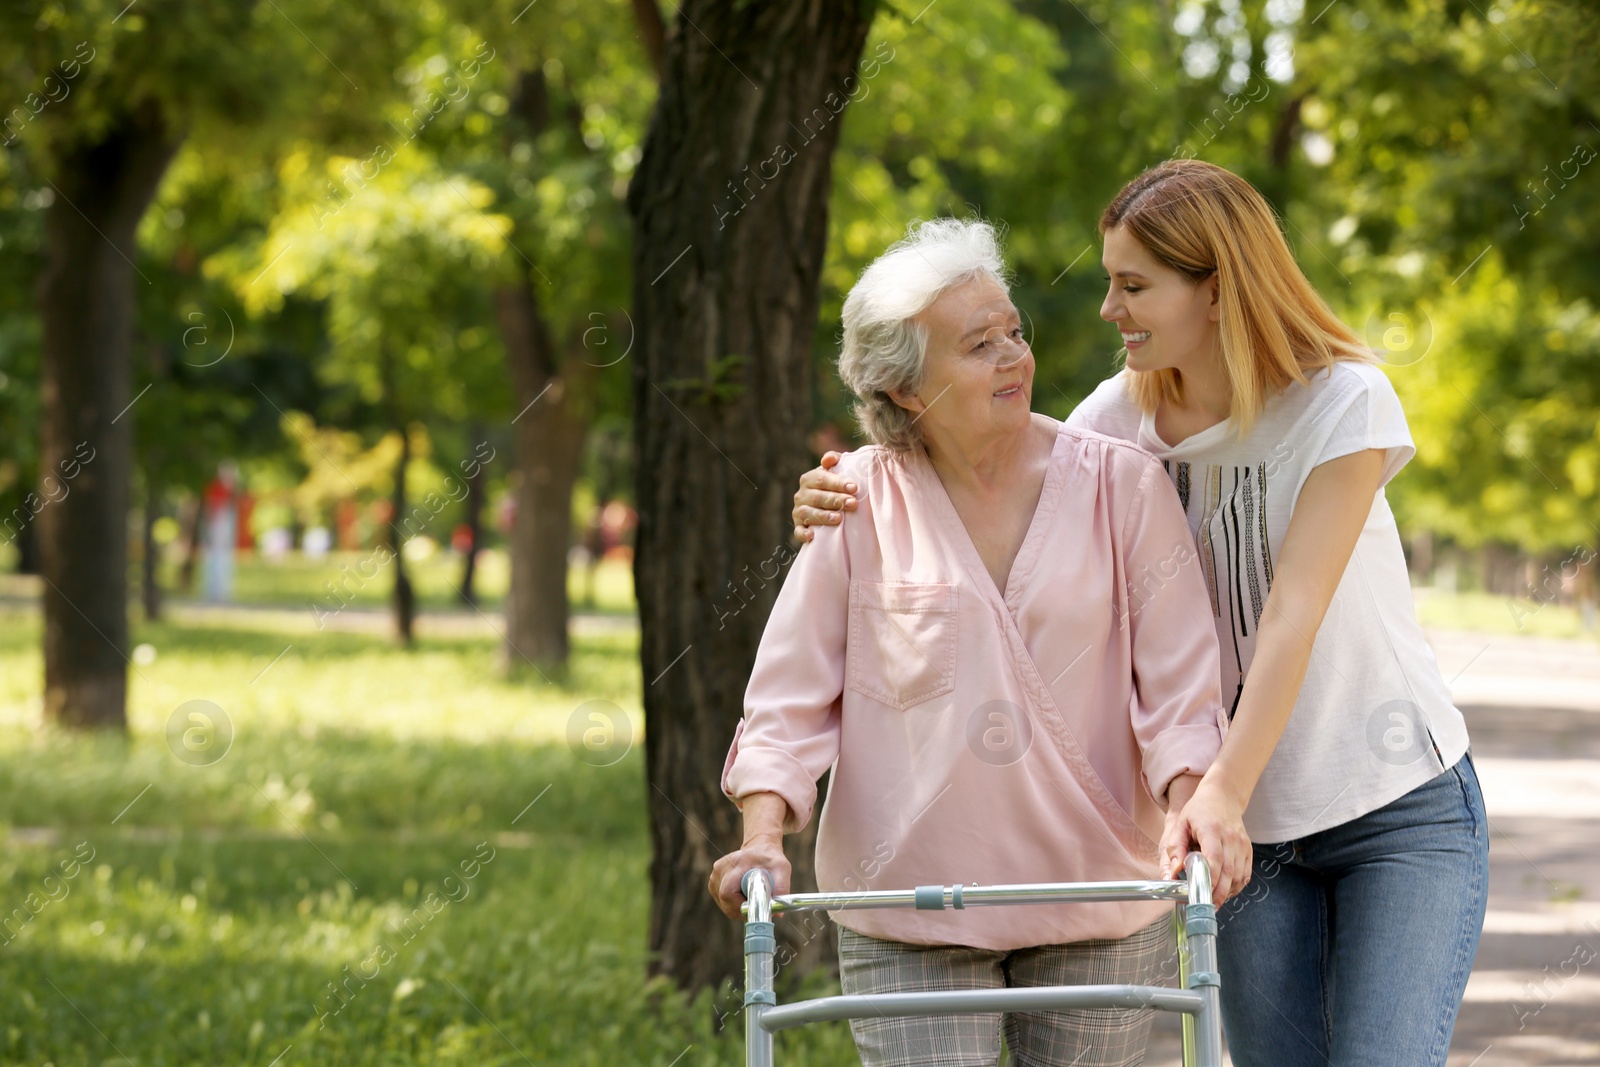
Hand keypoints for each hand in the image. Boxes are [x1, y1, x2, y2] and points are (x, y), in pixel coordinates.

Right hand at [708, 835, 790, 918]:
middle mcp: (720, 868)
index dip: (741, 906)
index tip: (756, 908)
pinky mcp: (714, 883)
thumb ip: (781, 888)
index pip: (728, 893)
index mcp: (735, 862)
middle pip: (725, 901)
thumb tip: (777, 913)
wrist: (759, 848)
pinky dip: (734, 904)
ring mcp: (714, 876)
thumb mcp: (782, 868)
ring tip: (752, 895)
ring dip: (738, 907)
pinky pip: (722, 902)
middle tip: (757, 906)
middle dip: (742, 909)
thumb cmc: (770, 858)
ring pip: (723, 904)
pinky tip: (744, 893)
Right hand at [791, 450, 856, 541]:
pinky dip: (803, 534)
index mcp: (808, 479)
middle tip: (853, 503)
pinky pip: (798, 532)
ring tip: (839, 518)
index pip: (821, 479)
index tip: (854, 487)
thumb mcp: (833, 471)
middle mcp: (801, 495)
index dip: (837, 482)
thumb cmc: (833, 487)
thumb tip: (830, 459)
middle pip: (817, 497)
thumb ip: (834, 461)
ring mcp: (799, 512)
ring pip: (808, 513)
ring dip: (823, 516)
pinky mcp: (799, 527)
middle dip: (836, 500)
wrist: (825, 507)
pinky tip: (812, 535)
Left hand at [1158, 777, 1251, 904]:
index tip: (1199, 894)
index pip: (1215, 859)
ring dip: (1227, 893)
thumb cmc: (1198, 811)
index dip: (1209, 880)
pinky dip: (1235, 886)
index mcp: (1213, 830)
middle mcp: (1231, 838)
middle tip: (1204, 906)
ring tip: (1212, 902)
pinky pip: (1245, 874)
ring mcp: (1242, 845)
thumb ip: (1175, 848)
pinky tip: (1224, 891)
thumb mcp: (1180, 824)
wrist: (1223, 797)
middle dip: (1217, 894)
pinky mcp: (1248, 850)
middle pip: (1228, 873)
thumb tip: (1173, 873)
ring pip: (1238, 877)